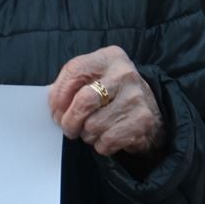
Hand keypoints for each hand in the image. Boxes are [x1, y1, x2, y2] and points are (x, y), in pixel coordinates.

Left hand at [47, 46, 165, 159]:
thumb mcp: (94, 78)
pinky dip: (100, 145)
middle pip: (84, 100)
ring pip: (93, 125)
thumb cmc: (111, 93)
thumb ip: (71, 85)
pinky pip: (107, 141)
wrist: (150, 109)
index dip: (58, 95)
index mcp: (109, 58)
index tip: (55, 110)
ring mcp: (135, 97)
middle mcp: (124, 74)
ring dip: (86, 134)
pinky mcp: (142, 121)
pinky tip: (106, 137)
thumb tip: (54, 107)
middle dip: (69, 120)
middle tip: (68, 128)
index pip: (74, 71)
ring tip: (92, 129)